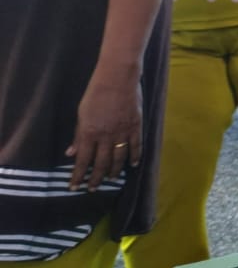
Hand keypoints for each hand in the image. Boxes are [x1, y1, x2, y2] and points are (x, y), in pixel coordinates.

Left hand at [67, 69, 141, 190]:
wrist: (118, 78)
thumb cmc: (96, 93)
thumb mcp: (81, 113)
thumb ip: (78, 135)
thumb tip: (71, 153)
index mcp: (90, 133)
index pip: (83, 160)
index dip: (78, 175)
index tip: (74, 187)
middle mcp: (106, 136)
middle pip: (101, 163)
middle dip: (95, 178)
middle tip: (92, 189)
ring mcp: (123, 132)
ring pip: (118, 158)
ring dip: (113, 171)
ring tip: (110, 180)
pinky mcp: (136, 126)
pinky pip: (136, 145)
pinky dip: (134, 157)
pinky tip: (132, 165)